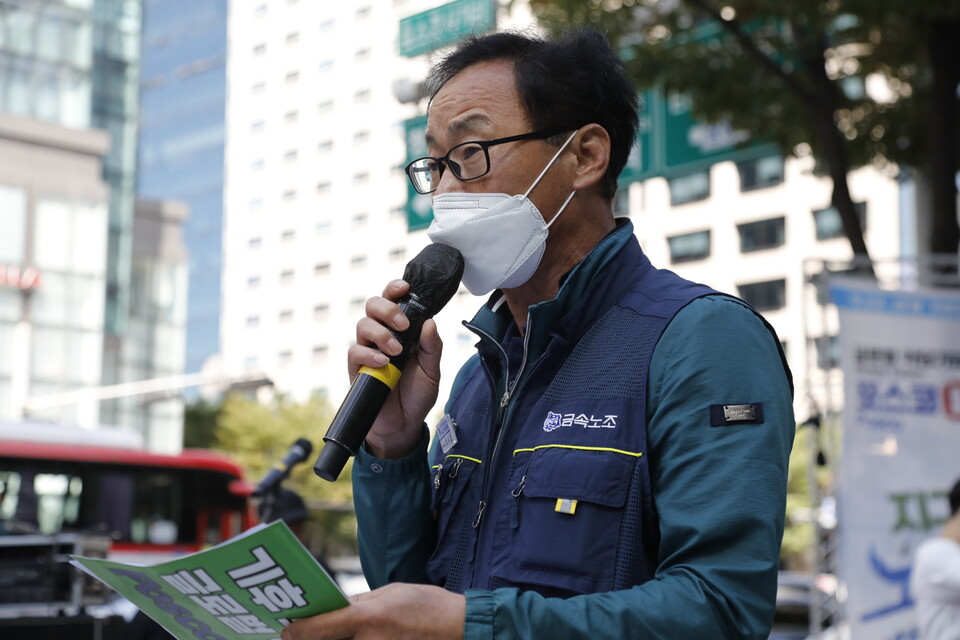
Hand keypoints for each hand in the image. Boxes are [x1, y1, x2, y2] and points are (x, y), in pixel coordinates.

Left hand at [281, 583, 464, 639]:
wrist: (460, 630)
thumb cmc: (428, 607)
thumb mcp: (391, 593)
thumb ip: (358, 604)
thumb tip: (332, 608)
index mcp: (364, 619)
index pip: (313, 630)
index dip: (294, 631)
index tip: (285, 629)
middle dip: (312, 638)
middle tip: (300, 632)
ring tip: (336, 632)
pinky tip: (360, 637)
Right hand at [347, 280, 442, 458]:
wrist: (404, 425)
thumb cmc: (417, 395)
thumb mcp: (432, 370)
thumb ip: (432, 346)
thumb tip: (429, 321)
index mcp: (402, 331)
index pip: (393, 301)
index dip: (395, 289)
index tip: (405, 288)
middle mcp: (382, 336)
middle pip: (372, 305)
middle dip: (387, 309)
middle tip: (403, 326)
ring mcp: (368, 351)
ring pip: (362, 325)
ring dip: (381, 333)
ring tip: (396, 351)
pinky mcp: (357, 369)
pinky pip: (355, 351)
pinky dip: (370, 354)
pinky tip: (384, 363)